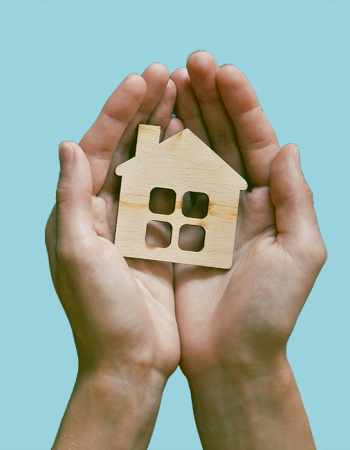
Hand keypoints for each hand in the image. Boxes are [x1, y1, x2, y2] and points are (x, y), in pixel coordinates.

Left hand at [45, 65, 180, 448]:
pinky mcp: (158, 239)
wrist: (130, 361)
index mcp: (78, 212)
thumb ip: (70, 199)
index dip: (116, 113)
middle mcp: (102, 212)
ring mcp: (132, 223)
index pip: (94, 148)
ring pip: (150, 167)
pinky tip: (198, 145)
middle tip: (166, 76)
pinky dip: (183, 169)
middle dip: (142, 113)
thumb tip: (65, 144)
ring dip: (164, 133)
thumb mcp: (75, 254)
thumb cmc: (100, 314)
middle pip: (123, 150)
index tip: (140, 81)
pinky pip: (172, 195)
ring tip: (183, 99)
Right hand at [171, 52, 325, 448]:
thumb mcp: (301, 253)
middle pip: (226, 140)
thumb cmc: (271, 312)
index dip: (243, 105)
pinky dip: (162, 160)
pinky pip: (169, 188)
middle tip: (191, 63)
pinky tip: (153, 132)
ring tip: (170, 85)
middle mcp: (242, 202)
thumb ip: (297, 198)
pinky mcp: (180, 230)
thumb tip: (289, 145)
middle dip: (211, 101)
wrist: (231, 356)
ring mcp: (208, 214)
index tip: (223, 72)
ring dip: (185, 120)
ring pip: (196, 157)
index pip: (259, 141)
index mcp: (273, 202)